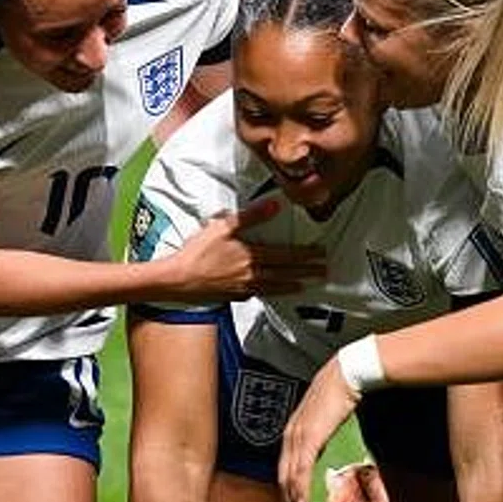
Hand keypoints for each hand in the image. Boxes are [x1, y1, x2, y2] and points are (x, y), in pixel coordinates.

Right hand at [166, 199, 323, 301]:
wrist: (178, 279)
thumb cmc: (197, 252)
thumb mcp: (223, 226)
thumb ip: (251, 216)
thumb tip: (275, 205)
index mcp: (252, 256)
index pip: (287, 256)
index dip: (306, 255)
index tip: (321, 254)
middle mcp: (253, 275)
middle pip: (287, 274)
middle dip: (307, 273)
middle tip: (323, 273)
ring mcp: (244, 288)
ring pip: (276, 288)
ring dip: (293, 286)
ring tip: (305, 286)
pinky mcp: (235, 296)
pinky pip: (260, 295)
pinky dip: (272, 293)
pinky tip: (274, 292)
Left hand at [277, 357, 358, 501]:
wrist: (347, 374)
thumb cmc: (341, 390)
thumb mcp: (325, 415)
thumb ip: (318, 430)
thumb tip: (319, 442)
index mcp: (294, 429)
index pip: (286, 464)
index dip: (288, 486)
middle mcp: (291, 434)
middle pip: (284, 475)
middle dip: (288, 499)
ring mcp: (298, 437)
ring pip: (290, 477)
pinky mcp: (309, 439)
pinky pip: (301, 472)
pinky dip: (300, 492)